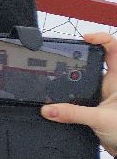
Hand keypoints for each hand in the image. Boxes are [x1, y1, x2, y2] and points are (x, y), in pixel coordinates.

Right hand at [43, 31, 116, 155]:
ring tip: (58, 70)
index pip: (114, 49)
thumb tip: (48, 109)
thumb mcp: (100, 120)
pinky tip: (60, 94)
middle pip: (97, 59)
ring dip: (74, 73)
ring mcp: (105, 94)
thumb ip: (73, 114)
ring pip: (88, 76)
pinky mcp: (97, 105)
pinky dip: (70, 91)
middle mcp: (112, 84)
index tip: (84, 39)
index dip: (101, 38)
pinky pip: (81, 92)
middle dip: (80, 54)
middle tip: (64, 53)